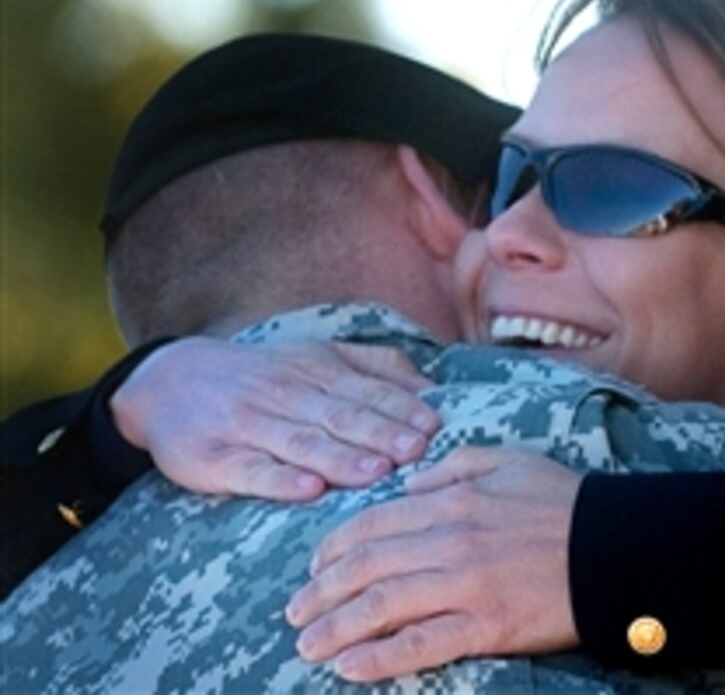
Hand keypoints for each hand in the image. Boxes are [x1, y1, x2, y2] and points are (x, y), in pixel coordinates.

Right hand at [110, 337, 441, 499]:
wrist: (168, 381)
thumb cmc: (263, 375)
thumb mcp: (317, 356)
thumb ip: (374, 368)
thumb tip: (432, 388)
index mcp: (317, 371)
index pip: (366, 391)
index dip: (400, 409)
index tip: (434, 428)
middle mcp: (287, 395)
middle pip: (340, 415)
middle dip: (380, 433)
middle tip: (416, 451)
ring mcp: (249, 426)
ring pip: (301, 442)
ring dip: (341, 458)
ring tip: (376, 472)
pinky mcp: (215, 457)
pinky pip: (250, 470)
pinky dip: (279, 480)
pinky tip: (307, 491)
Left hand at [286, 446, 582, 681]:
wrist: (614, 547)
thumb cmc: (563, 501)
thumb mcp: (507, 461)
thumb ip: (451, 468)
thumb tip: (407, 485)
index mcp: (451, 501)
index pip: (373, 523)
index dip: (334, 547)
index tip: (313, 565)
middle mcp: (449, 541)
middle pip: (367, 567)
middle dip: (322, 592)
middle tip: (295, 612)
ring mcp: (465, 585)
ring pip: (382, 606)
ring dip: (336, 628)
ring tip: (307, 646)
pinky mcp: (486, 625)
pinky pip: (421, 644)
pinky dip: (378, 657)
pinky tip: (348, 668)